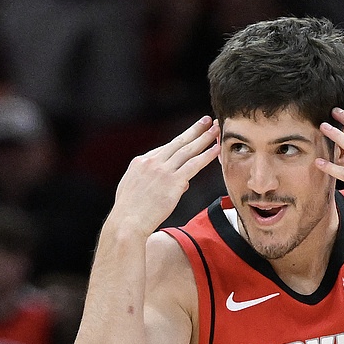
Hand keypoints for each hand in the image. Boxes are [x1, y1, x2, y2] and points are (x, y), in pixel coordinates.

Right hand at [109, 118, 219, 238]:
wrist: (127, 222)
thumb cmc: (128, 213)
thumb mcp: (134, 191)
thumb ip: (153, 183)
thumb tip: (181, 184)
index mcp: (140, 162)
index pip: (164, 149)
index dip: (180, 142)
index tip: (191, 135)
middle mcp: (152, 161)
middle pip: (178, 142)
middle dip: (194, 130)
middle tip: (206, 120)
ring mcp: (163, 170)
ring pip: (188, 150)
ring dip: (204, 138)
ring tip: (216, 128)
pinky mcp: (173, 182)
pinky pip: (194, 165)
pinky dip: (207, 155)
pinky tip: (216, 148)